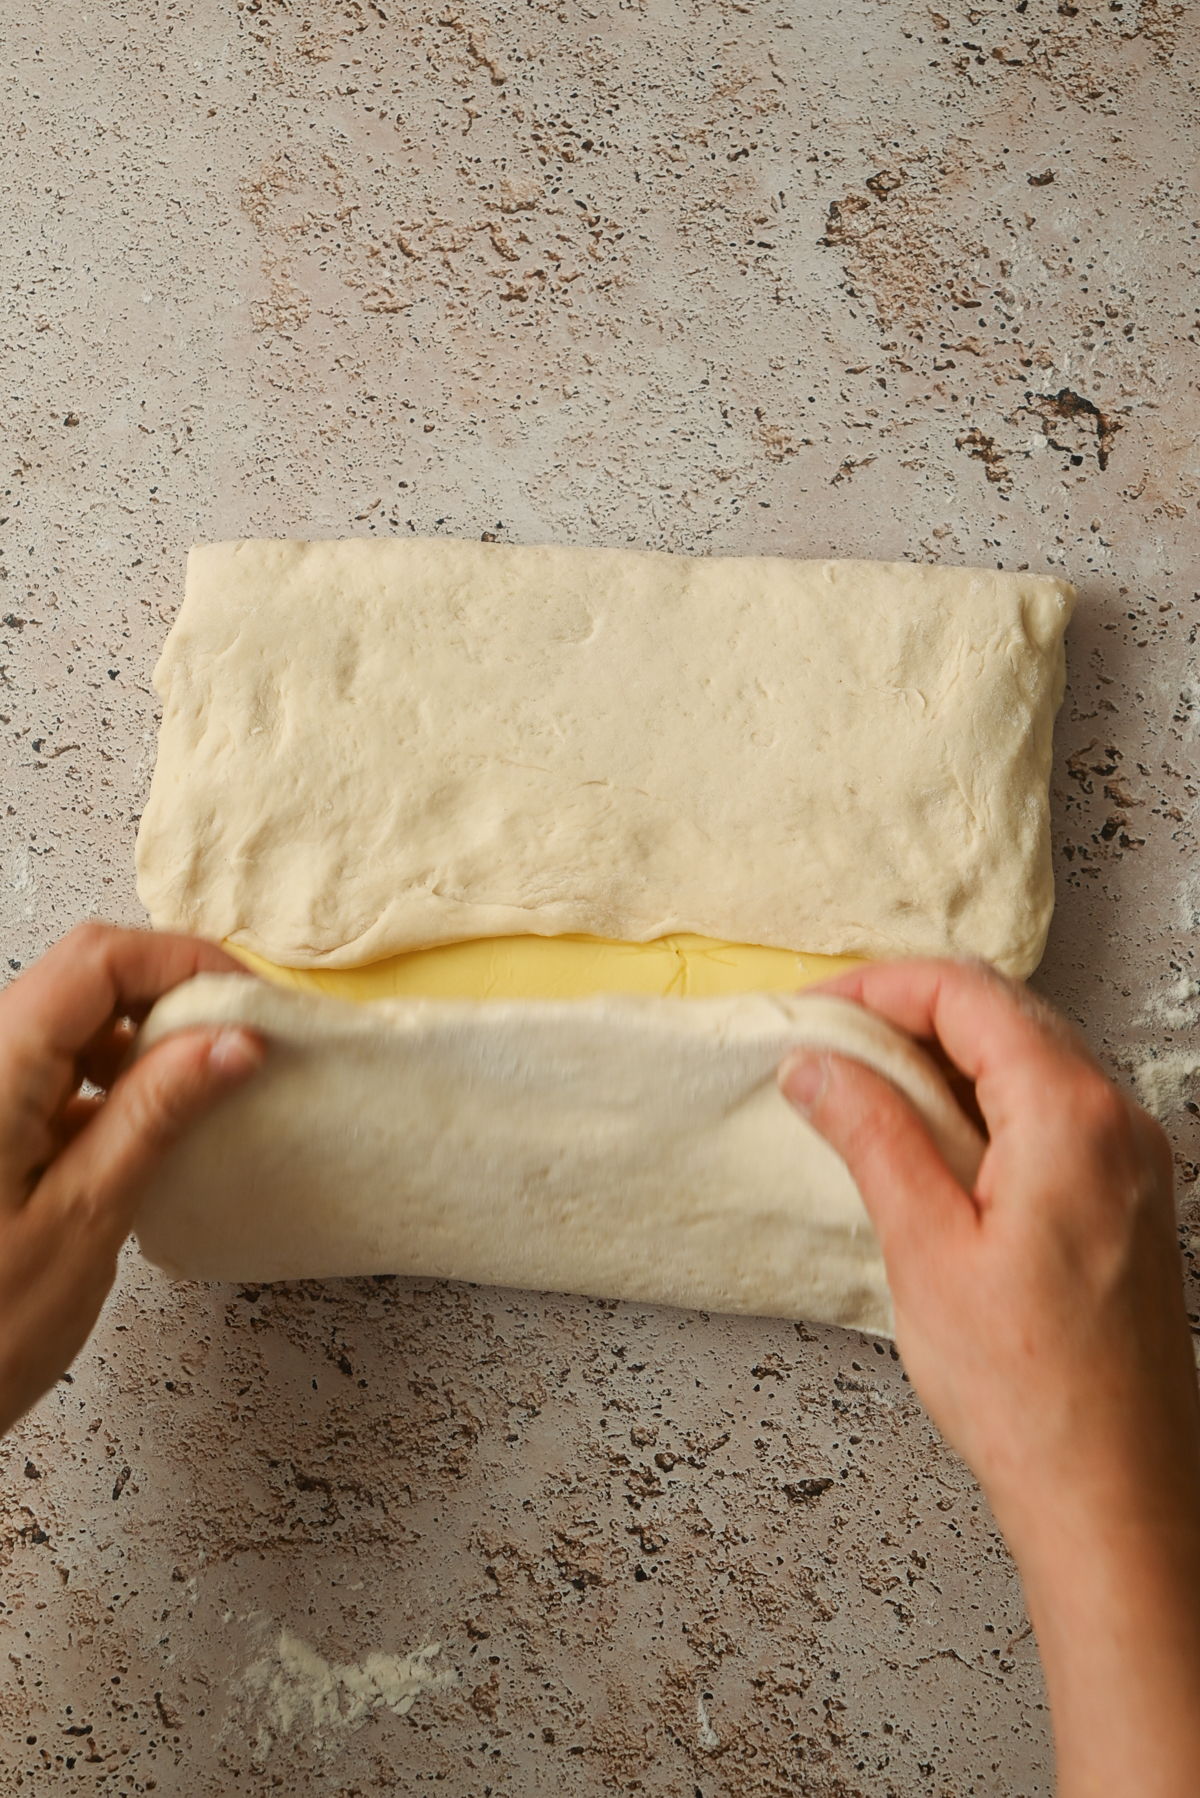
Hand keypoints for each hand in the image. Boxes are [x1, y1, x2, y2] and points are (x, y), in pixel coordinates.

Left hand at [0, 923, 263, 1435]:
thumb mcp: (86, 1219)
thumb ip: (157, 1114)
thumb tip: (233, 1039)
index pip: (97, 960)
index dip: (182, 960)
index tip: (251, 1002)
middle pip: (82, 978)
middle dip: (169, 993)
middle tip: (244, 1041)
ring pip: (69, 1021)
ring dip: (143, 1037)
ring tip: (207, 1086)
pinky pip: (52, 1071)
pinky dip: (112, 1080)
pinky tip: (152, 1127)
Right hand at [779, 959, 1199, 1797]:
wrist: (1116, 1498)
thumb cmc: (1030, 1393)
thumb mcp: (924, 1249)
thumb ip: (872, 1136)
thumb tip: (818, 1065)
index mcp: (1071, 1117)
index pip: (968, 995)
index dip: (879, 986)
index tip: (814, 1008)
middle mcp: (1118, 1121)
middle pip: (1005, 1013)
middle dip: (909, 1010)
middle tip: (827, 1041)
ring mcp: (1134, 1159)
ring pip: (1029, 1057)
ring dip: (945, 1055)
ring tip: (864, 1089)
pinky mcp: (1129, 1199)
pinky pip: (1052, 1109)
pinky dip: (983, 1100)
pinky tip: (930, 1141)